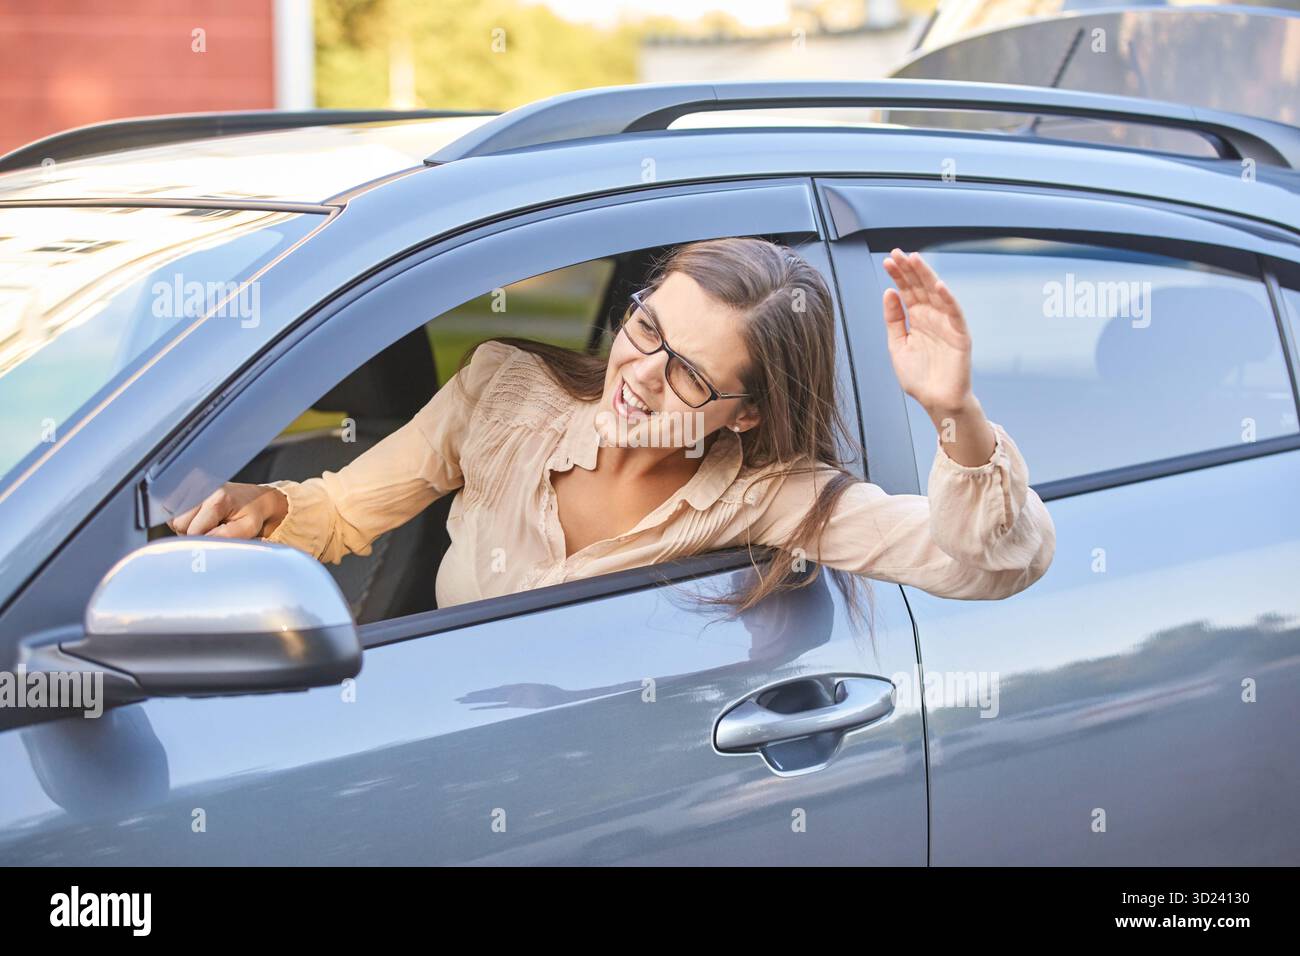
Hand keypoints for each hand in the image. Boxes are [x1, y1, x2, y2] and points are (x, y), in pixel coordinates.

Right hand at [167, 482, 287, 539]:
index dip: (204, 539)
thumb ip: (226, 536)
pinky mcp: (185, 485)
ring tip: (208, 521)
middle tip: (213, 528)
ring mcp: (191, 484)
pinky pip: (172, 511)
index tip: (218, 535)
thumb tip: (203, 539)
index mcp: (217, 498)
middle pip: (179, 524)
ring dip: (188, 525)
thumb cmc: (252, 514)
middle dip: (194, 532)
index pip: (193, 531)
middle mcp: (201, 486)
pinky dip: (184, 518)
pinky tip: (200, 516)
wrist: (256, 498)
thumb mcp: (248, 528)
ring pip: (173, 519)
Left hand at [881, 248, 972, 416]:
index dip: (898, 276)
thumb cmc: (919, 377)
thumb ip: (893, 320)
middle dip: (909, 270)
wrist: (936, 401)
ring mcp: (947, 324)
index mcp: (917, 319)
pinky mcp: (960, 335)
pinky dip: (948, 299)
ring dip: (927, 276)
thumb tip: (888, 292)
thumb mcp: (897, 345)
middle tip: (897, 252)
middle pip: (920, 288)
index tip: (887, 260)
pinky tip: (939, 285)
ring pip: (937, 294)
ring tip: (914, 260)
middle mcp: (932, 317)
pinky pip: (955, 314)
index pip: (907, 292)